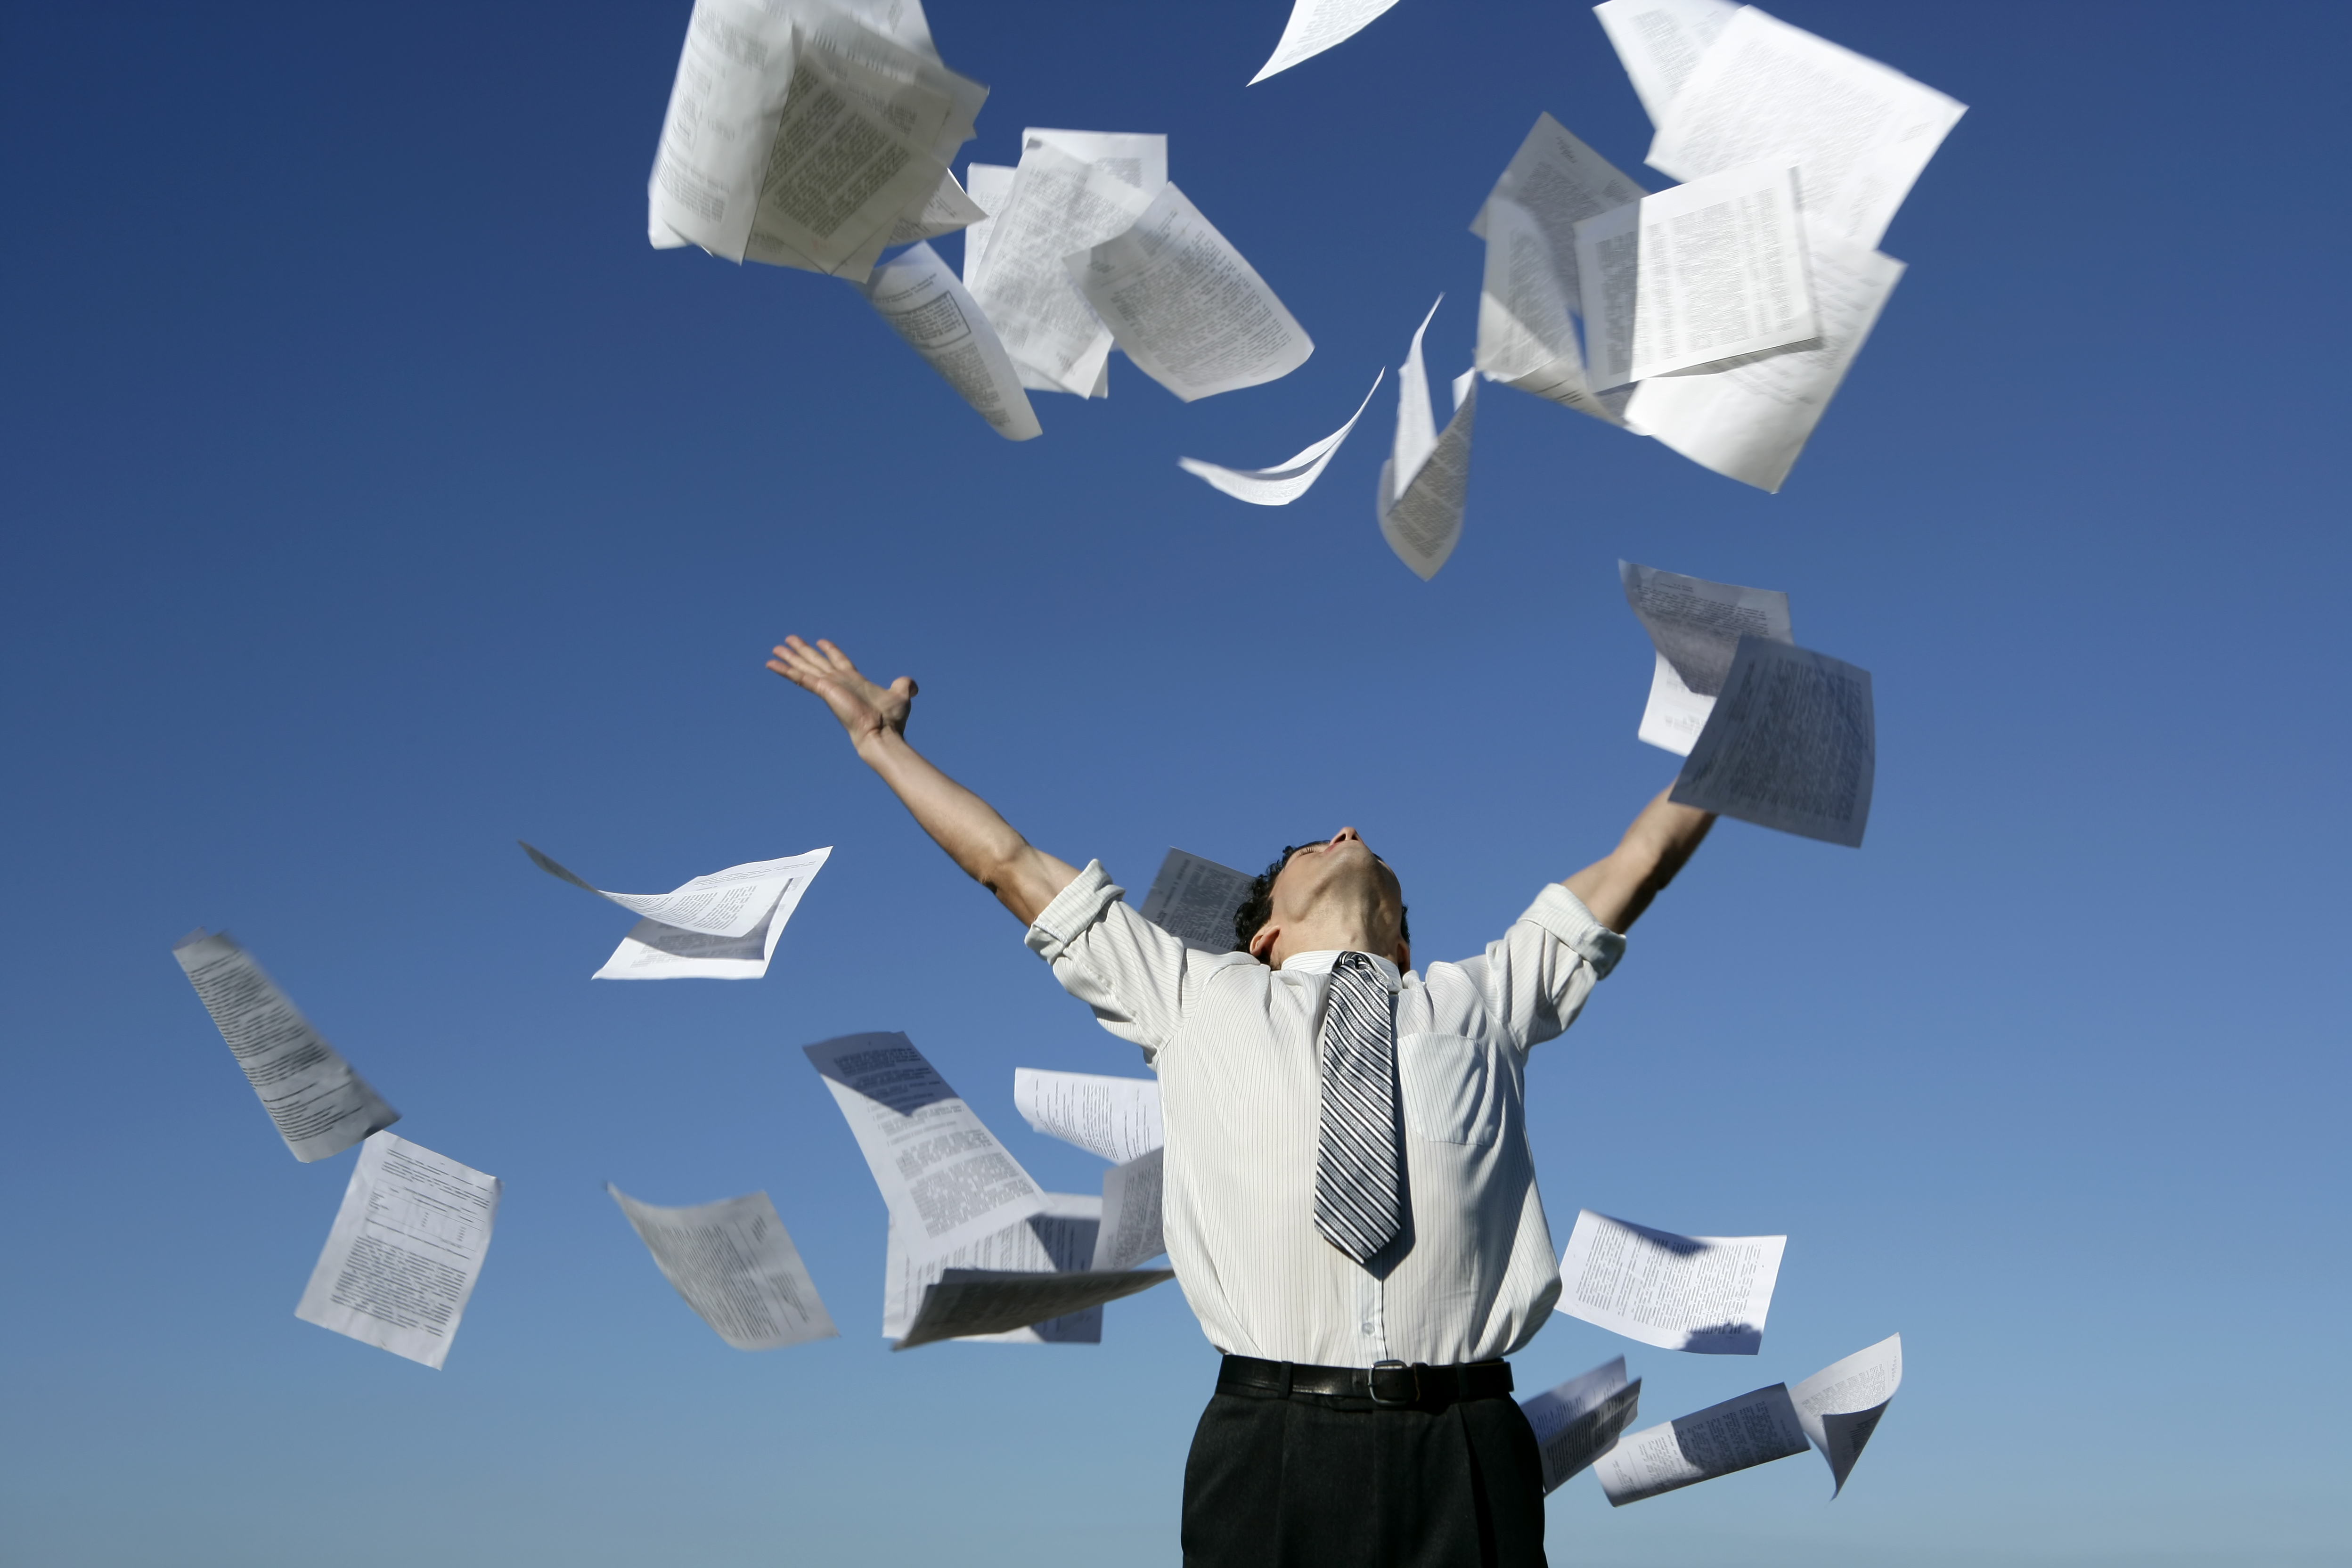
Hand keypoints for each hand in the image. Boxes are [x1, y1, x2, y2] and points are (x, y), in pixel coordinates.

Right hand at [766, 637, 913, 751]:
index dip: (830, 650)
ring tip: (775, 648)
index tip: (820, 641)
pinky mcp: (823, 690)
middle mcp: (839, 682)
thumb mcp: (901, 695)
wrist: (882, 733)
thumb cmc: (891, 720)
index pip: (839, 661)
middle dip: (803, 651)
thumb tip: (911, 685)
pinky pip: (800, 678)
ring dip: (790, 658)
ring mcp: (830, 685)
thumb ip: (904, 686)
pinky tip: (771, 663)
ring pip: (805, 667)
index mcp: (854, 680)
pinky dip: (785, 670)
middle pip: (817, 661)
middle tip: (788, 640)